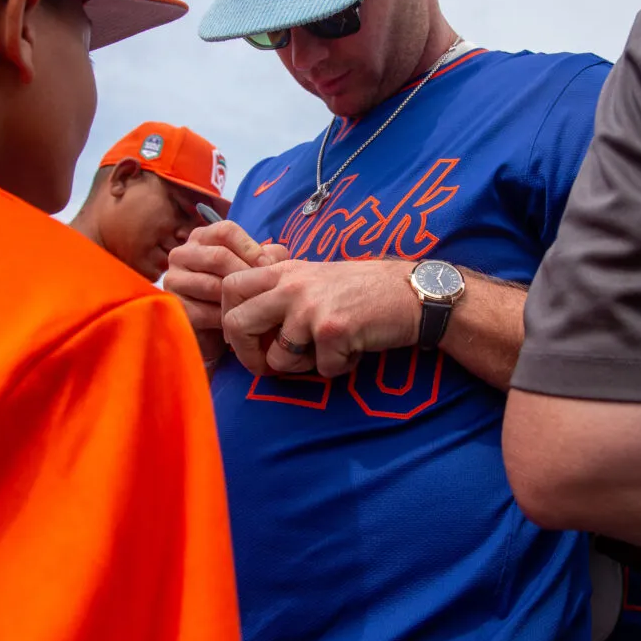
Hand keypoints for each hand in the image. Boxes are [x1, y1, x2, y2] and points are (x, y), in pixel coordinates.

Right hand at [164, 221, 287, 362]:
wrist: (215, 332)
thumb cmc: (235, 295)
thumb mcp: (253, 270)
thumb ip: (267, 256)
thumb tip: (273, 256)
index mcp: (202, 238)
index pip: (225, 231)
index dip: (250, 247)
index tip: (268, 266)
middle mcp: (182, 254)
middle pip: (218, 256)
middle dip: (246, 275)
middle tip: (264, 291)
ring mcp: (172, 279)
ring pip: (211, 285)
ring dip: (236, 300)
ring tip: (252, 309)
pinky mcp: (174, 306)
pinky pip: (203, 311)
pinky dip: (224, 319)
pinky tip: (237, 325)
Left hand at [221, 258, 418, 376]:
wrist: (411, 292)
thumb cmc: (362, 289)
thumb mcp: (313, 275)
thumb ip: (279, 289)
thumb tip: (242, 317)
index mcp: (283, 270)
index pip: (230, 286)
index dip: (229, 318)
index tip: (246, 338)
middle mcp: (291, 286)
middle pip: (237, 324)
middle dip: (247, 356)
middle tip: (265, 367)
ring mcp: (311, 308)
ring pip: (277, 358)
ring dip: (302, 367)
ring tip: (327, 352)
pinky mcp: (333, 330)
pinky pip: (321, 369)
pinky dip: (339, 368)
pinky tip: (354, 350)